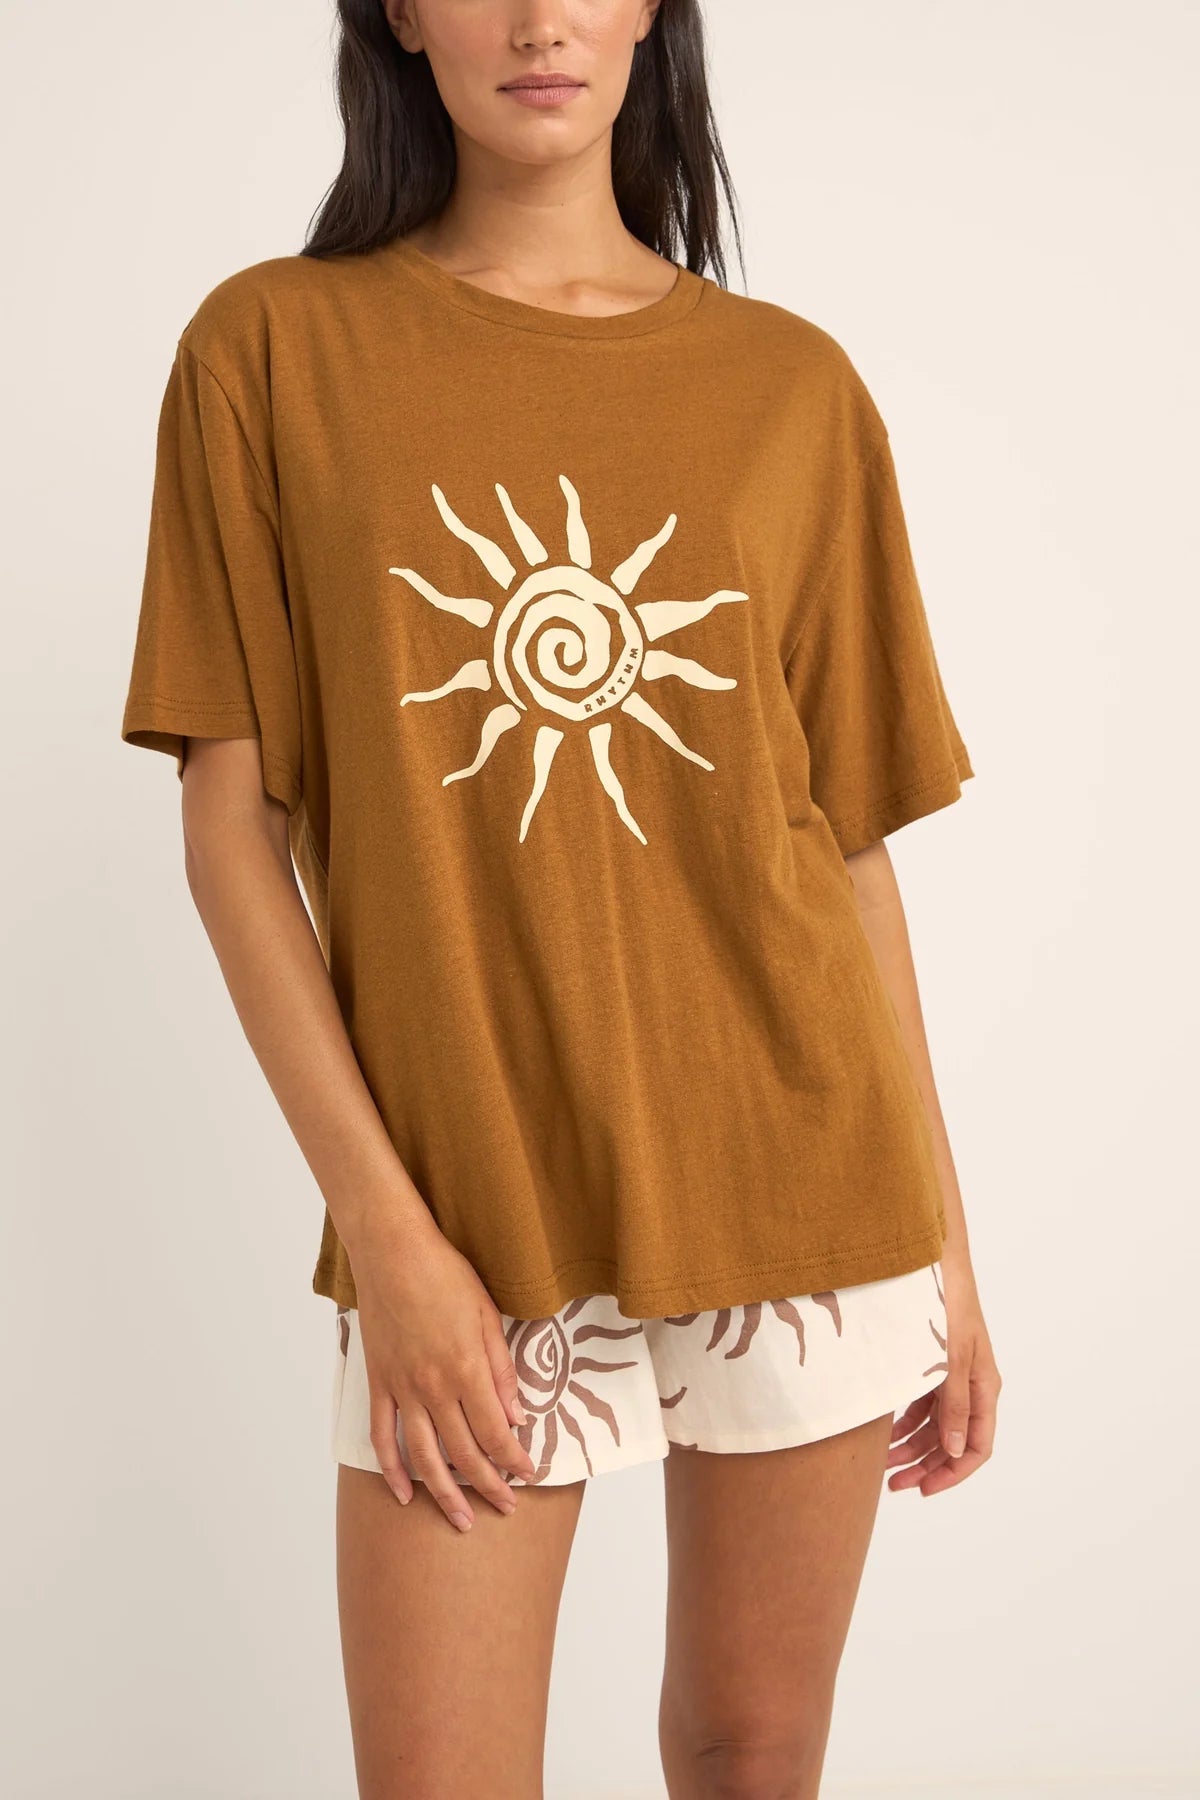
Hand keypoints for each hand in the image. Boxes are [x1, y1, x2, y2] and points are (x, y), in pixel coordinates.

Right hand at [350, 1215, 537, 1529]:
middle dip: (489, 1485)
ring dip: (444, 1493)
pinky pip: (382, 1436)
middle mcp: (434, 1387)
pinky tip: (404, 1493)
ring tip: (461, 1520)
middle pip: (464, 1452)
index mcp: (466, 1369)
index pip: (495, 1432)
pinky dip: (392, 1469)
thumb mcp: (488, 1313)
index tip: (528, 1475)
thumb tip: (516, 1414)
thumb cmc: (444, 1274)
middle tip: (506, 1506)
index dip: (514, 1460)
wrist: (392, 1251)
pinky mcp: (378, 1382)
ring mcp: (402, 1388)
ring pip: (424, 1456)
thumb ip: (502, 1368)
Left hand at [886, 1247, 1000, 1495]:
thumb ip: (953, 1404)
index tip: (923, 1490)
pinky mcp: (930, 1361)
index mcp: (983, 1385)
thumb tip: (952, 1451)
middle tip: (892, 1484)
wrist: (929, 1255)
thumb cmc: (945, 1300)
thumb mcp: (949, 1356)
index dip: (952, 1473)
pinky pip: (921, 1403)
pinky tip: (884, 1432)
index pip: (976, 1446)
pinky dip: (904, 1421)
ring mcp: (950, 1373)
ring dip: (910, 1447)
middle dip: (924, 1466)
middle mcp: (970, 1383)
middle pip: (951, 1441)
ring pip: (934, 1425)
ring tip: (881, 1464)